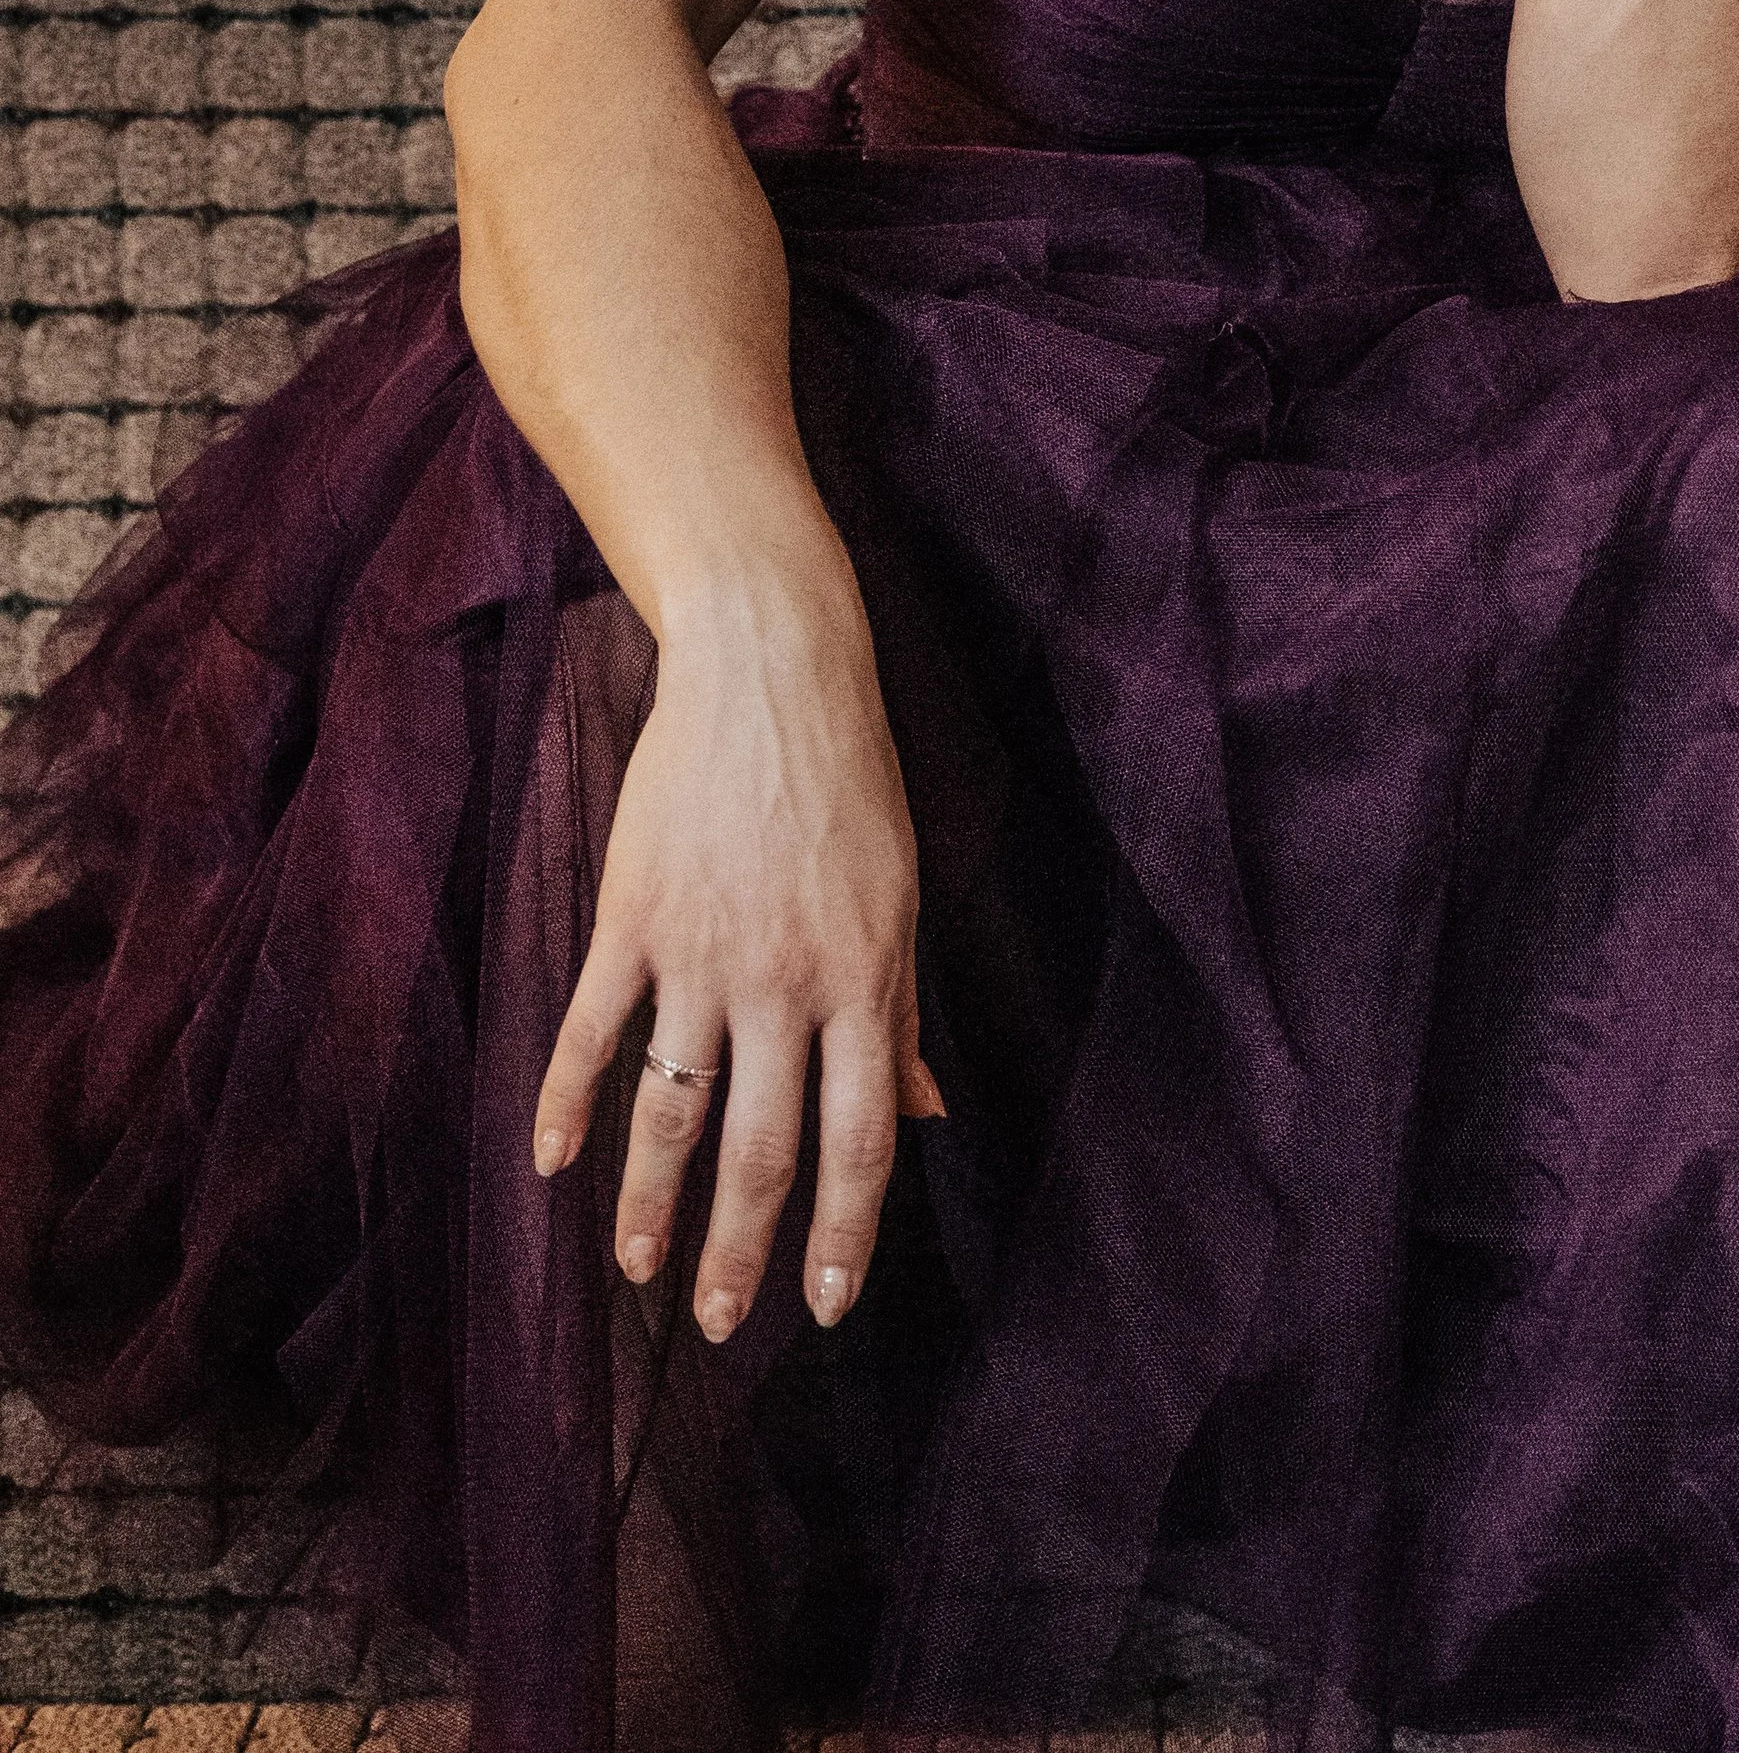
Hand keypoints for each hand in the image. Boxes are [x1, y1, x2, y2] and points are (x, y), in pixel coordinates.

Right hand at [532, 552, 943, 1342]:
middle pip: (763, 1147)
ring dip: (649, 1203)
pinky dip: (566, 1103)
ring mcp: (701, 951)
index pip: (861, 1139)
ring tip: (634, 1271)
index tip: (822, 1308)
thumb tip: (929, 1113)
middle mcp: (785, 981)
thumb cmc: (849, 784)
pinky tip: (550, 1164)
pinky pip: (594, 1031)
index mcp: (863, 981)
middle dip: (741, 1250)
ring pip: (672, 1109)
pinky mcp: (632, 917)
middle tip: (714, 1324)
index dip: (843, 1233)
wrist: (772, 673)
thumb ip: (901, 1015)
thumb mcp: (898, 898)